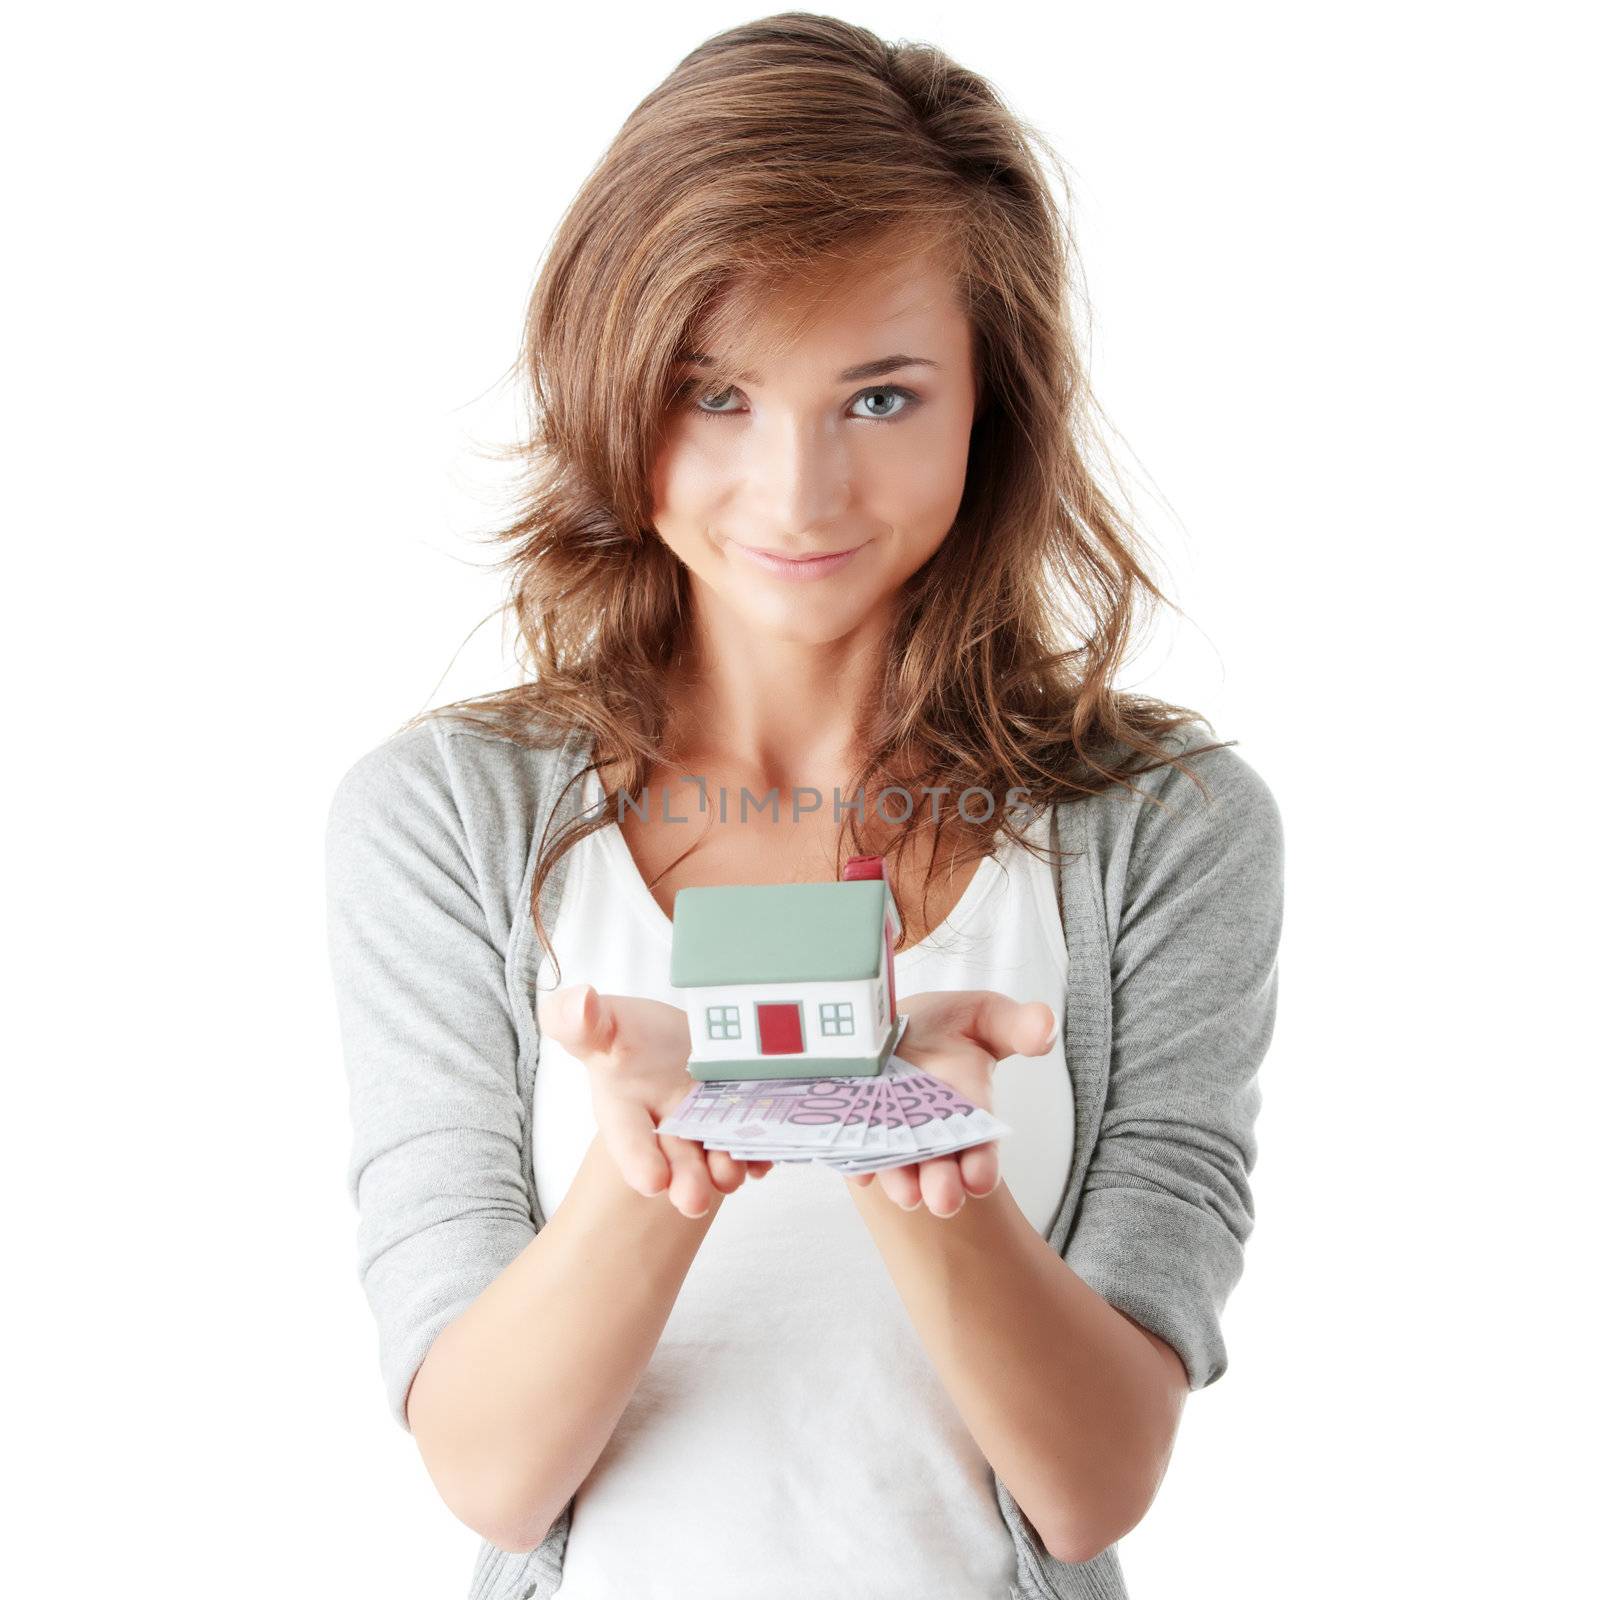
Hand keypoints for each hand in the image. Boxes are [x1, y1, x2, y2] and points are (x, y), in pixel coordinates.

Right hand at [538, 983, 773, 1217]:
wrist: (680, 1037)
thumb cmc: (632, 1034)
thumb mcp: (606, 1020)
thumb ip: (581, 1022)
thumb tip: (576, 1003)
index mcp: (625, 1111)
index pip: (628, 1139)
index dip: (638, 1160)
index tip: (652, 1182)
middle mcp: (668, 1130)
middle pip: (677, 1161)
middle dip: (686, 1182)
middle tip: (693, 1200)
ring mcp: (706, 1130)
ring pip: (716, 1156)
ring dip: (725, 1169)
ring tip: (730, 1175)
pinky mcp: (740, 1124)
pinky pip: (754, 1143)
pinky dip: (761, 1152)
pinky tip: (766, 1156)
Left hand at [849, 990, 1057, 1218]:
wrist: (892, 1024)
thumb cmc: (946, 1025)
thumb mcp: (987, 1016)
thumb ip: (1019, 1026)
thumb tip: (1045, 1028)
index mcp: (970, 1110)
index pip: (980, 1144)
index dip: (982, 1163)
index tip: (981, 1179)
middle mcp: (931, 1129)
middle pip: (940, 1163)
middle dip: (943, 1184)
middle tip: (944, 1200)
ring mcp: (891, 1129)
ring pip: (899, 1162)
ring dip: (902, 1179)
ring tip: (906, 1194)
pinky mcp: (856, 1124)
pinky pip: (854, 1145)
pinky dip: (857, 1158)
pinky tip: (860, 1168)